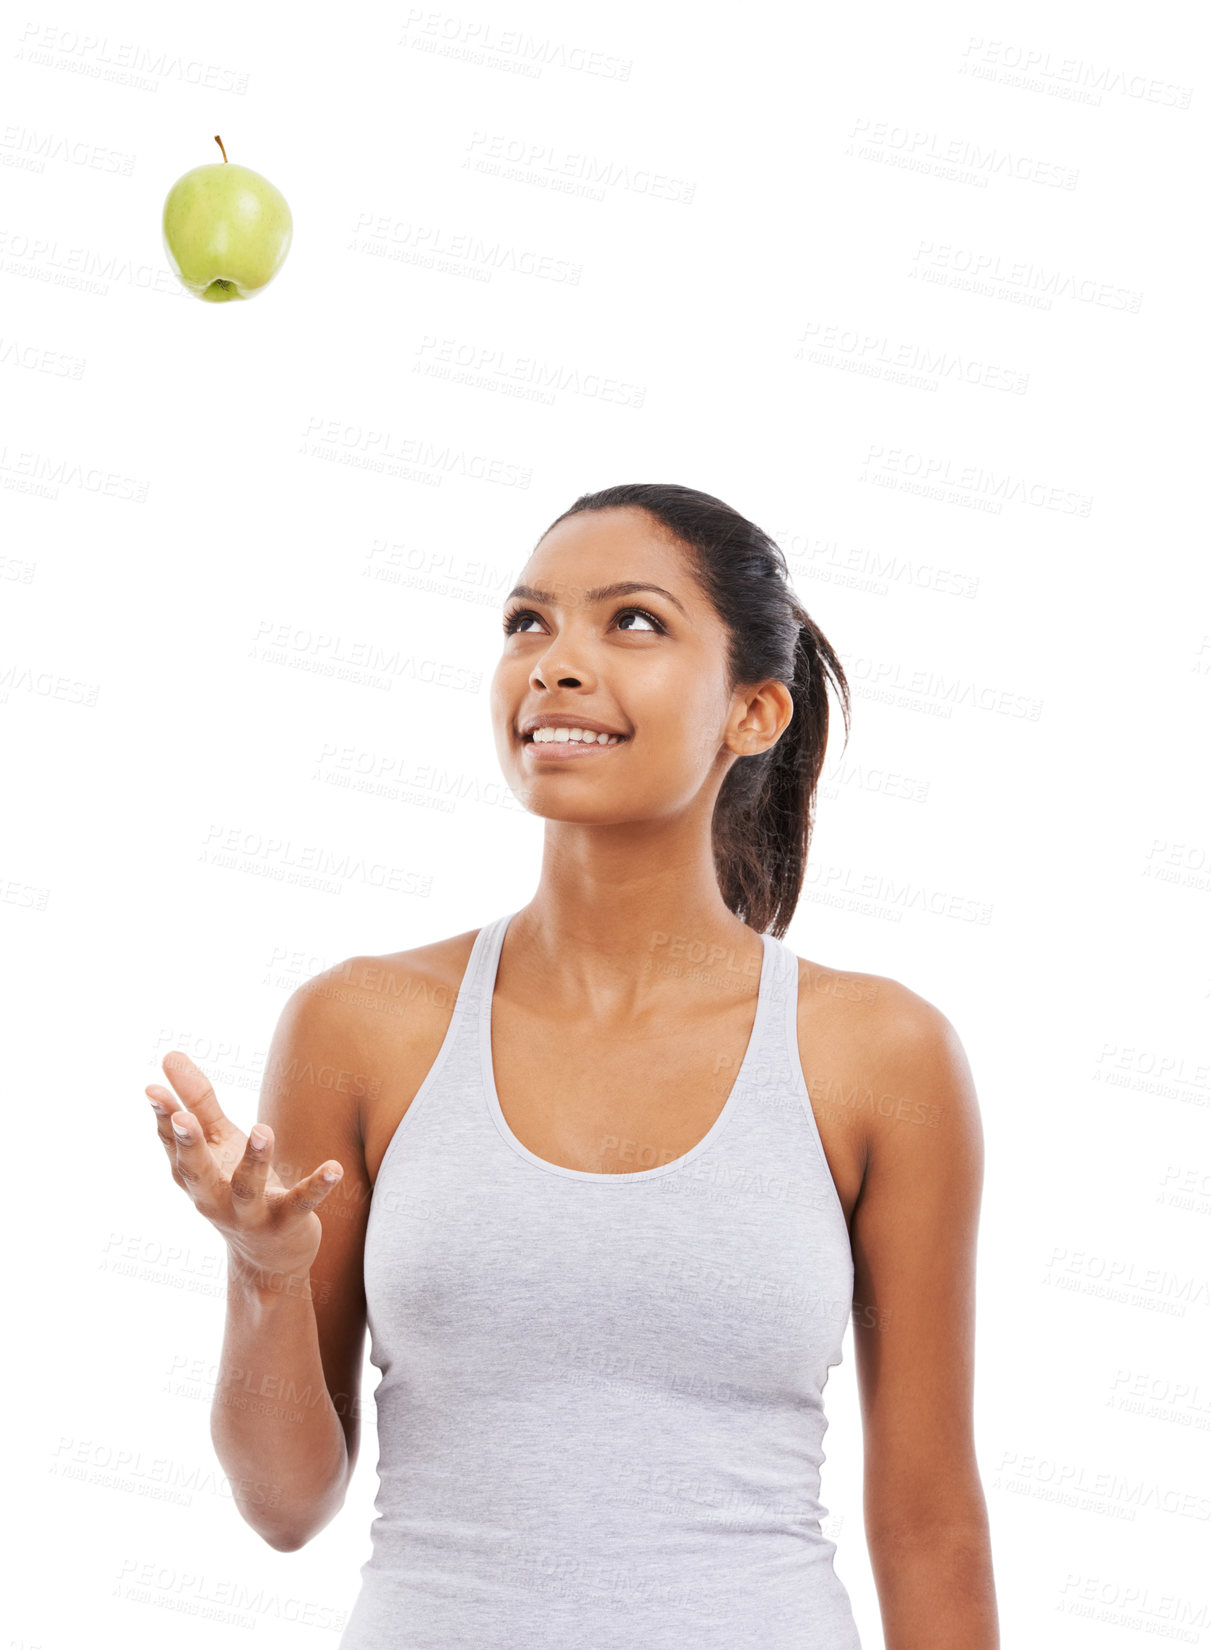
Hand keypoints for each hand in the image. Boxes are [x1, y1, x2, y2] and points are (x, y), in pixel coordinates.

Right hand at [146, 1050, 342, 1290]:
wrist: (266, 1262)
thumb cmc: (235, 1188)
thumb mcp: (218, 1143)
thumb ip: (198, 1102)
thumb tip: (169, 1055)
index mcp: (195, 1175)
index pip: (174, 1145)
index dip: (163, 1119)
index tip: (153, 1091)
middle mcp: (214, 1198)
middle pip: (196, 1173)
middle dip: (189, 1146)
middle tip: (182, 1118)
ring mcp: (249, 1215)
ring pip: (246, 1189)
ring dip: (254, 1160)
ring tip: (263, 1128)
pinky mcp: (286, 1224)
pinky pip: (300, 1204)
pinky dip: (316, 1187)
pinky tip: (334, 1167)